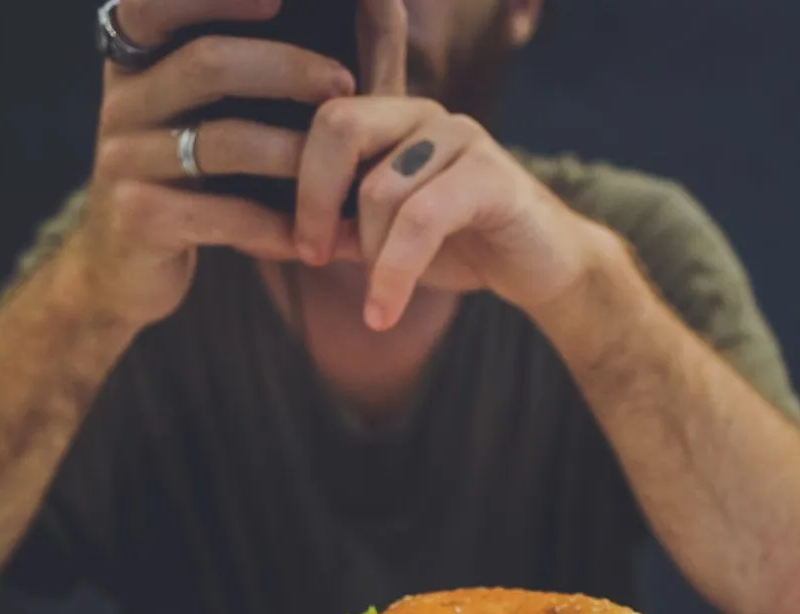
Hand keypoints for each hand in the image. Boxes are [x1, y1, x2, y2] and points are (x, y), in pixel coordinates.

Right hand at [57, 0, 391, 328]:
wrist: (123, 266)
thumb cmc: (188, 177)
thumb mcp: (200, 114)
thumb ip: (246, 67)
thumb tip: (351, 14)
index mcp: (136, 60)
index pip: (157, 5)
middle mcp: (122, 100)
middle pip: (207, 63)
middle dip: (287, 68)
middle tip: (344, 85)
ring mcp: (122, 160)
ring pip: (221, 140)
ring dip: (295, 152)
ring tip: (347, 166)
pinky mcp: (137, 218)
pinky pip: (222, 214)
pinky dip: (277, 225)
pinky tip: (316, 235)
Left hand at [291, 96, 613, 330]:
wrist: (542, 270)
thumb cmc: (460, 249)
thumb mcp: (379, 242)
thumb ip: (331, 230)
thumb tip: (257, 234)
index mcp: (393, 121)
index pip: (321, 122)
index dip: (298, 182)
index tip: (297, 244)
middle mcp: (424, 115)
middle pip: (338, 127)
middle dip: (314, 198)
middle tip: (312, 255)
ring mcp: (461, 137)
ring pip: (379, 188)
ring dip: (369, 256)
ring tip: (379, 299)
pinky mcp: (491, 174)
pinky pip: (420, 220)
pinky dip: (393, 273)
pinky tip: (384, 312)